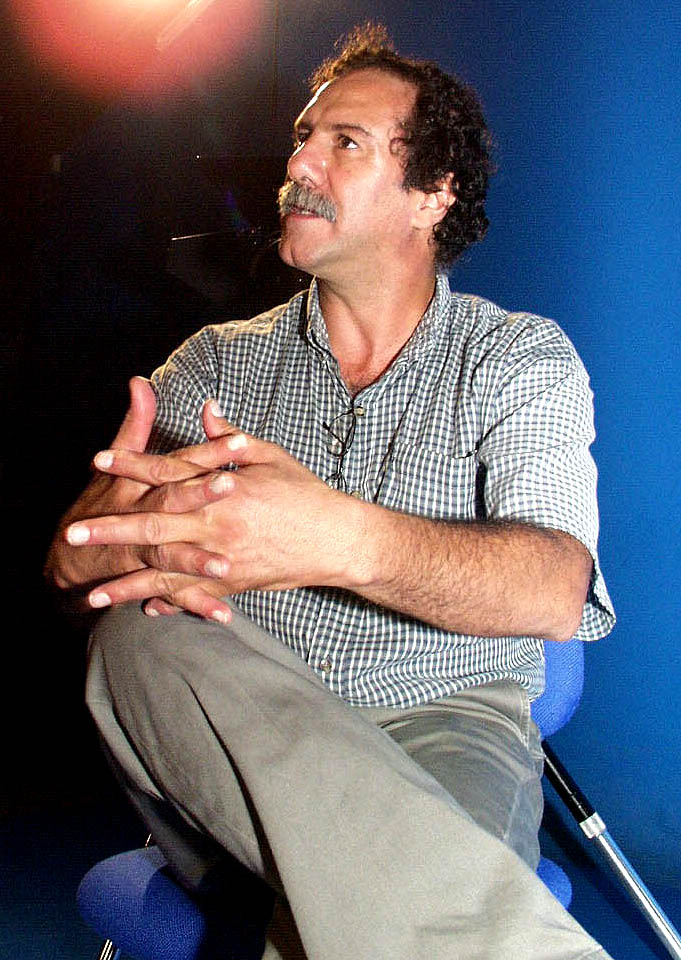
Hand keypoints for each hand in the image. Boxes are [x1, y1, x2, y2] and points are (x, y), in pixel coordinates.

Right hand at [44, 380, 237, 604]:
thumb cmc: (101, 502)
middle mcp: (139, 514)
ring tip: (225, 565)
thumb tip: (141, 382)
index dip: (207, 451)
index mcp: (139, 484)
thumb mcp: (116, 463)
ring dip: (196, 559)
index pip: (177, 462)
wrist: (69, 555)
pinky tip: (224, 614)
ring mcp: (140, 550)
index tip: (240, 443)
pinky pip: (172, 593)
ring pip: (168, 553)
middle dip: (200, 494)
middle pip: (170, 502)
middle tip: (233, 485)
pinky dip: (196, 605)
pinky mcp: (144, 579)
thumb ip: (136, 424)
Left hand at [64, 403, 365, 621]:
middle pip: (152, 526)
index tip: (99, 461)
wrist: (337, 540)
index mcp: (223, 488)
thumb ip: (229, 438)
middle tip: (73, 535)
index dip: (131, 465)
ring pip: (165, 573)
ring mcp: (223, 559)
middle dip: (109, 531)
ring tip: (92, 594)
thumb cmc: (305, 493)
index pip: (167, 474)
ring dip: (126, 583)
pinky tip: (141, 610)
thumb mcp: (270, 456)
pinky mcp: (234, 584)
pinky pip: (194, 595)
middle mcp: (216, 525)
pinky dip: (168, 603)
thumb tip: (206, 408)